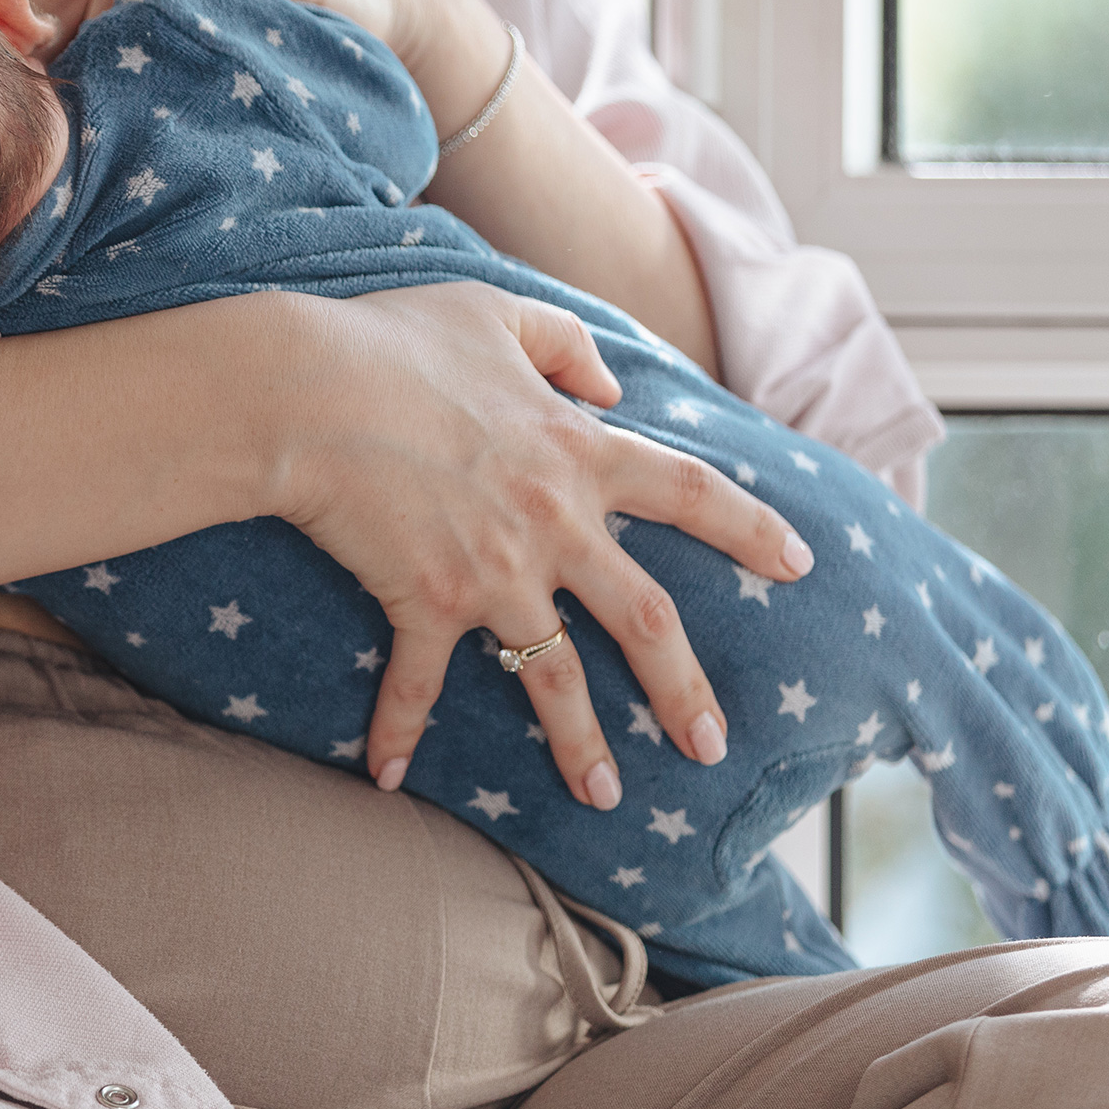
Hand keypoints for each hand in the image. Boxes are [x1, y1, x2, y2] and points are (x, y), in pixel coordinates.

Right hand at [269, 283, 812, 807]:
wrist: (308, 390)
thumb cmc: (394, 339)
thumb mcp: (494, 311)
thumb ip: (565, 343)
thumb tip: (608, 383)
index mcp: (576, 450)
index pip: (690, 491)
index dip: (750, 528)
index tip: (799, 564)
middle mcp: (552, 523)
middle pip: (647, 619)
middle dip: (685, 689)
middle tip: (712, 746)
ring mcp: (493, 573)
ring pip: (557, 677)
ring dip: (580, 744)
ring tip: (605, 798)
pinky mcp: (423, 601)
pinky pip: (416, 682)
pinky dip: (399, 730)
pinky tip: (387, 774)